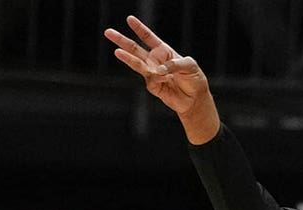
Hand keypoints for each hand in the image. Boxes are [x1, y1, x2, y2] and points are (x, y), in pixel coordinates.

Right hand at [104, 16, 219, 142]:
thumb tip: (159, 70)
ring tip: (117, 52)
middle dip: (122, 40)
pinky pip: (152, 79)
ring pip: (136, 63)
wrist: (194, 99)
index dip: (139, 28)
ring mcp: (151, 73)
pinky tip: (167, 80)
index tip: (129, 19)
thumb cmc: (194, 78)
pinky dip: (159, 78)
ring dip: (127, 57)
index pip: (148, 37)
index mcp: (163, 50)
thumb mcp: (190, 65)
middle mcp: (154, 60)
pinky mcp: (152, 85)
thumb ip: (174, 64)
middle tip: (108, 32)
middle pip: (135, 48)